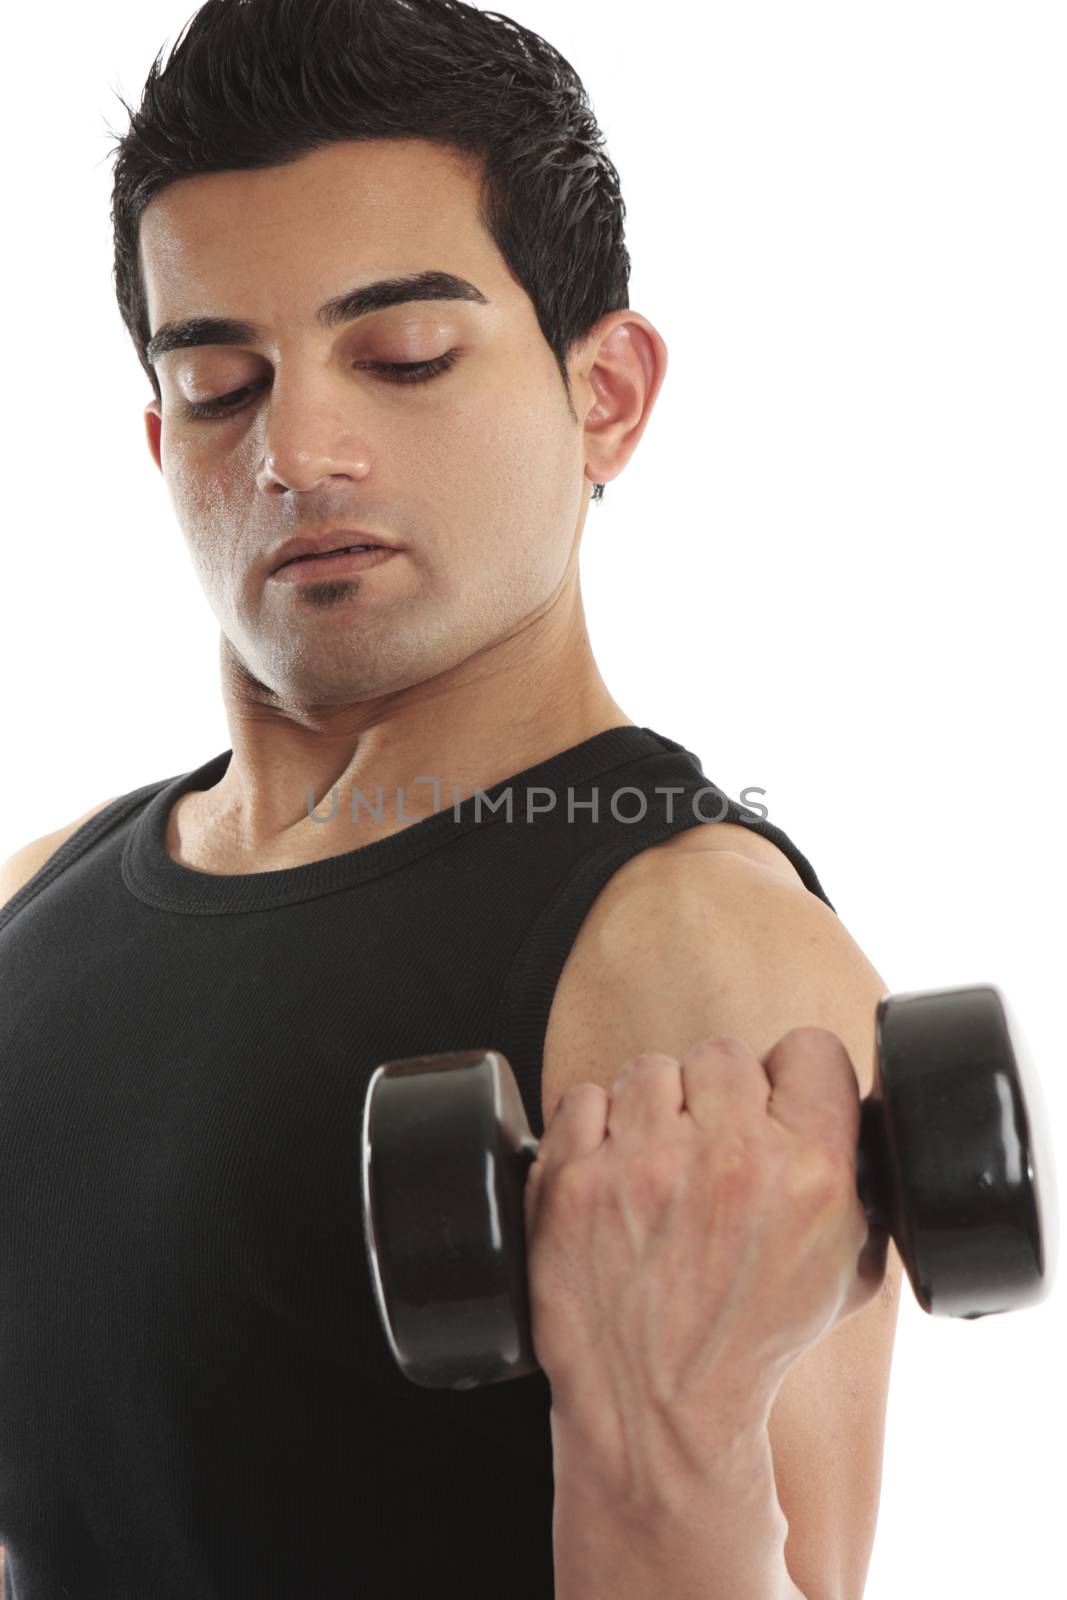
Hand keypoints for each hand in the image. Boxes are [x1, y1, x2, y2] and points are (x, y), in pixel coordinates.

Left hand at [523, 1028, 888, 1492]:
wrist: (660, 1412)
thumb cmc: (751, 1342)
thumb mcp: (846, 1269)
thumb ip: (854, 1181)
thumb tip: (849, 1111)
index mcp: (811, 1172)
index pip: (809, 1050)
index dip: (794, 1078)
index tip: (778, 1102)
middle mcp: (730, 1158)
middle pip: (725, 1055)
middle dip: (720, 1098)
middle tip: (712, 1150)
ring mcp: (643, 1166)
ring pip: (652, 1069)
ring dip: (655, 1111)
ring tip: (659, 1168)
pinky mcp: (573, 1180)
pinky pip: (585, 1099)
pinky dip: (594, 1132)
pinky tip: (613, 1177)